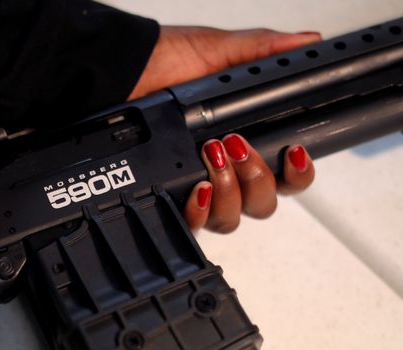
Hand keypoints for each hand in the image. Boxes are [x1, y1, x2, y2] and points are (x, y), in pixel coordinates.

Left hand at [130, 26, 320, 231]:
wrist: (122, 72)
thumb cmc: (163, 64)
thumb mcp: (217, 51)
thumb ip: (263, 51)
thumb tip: (306, 44)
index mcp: (246, 145)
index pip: (286, 177)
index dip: (298, 174)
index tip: (293, 152)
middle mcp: (224, 174)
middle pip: (262, 204)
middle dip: (257, 178)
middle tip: (236, 145)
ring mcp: (196, 189)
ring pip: (230, 219)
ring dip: (229, 191)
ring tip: (211, 156)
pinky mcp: (168, 199)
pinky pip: (193, 226)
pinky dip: (200, 212)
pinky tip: (197, 188)